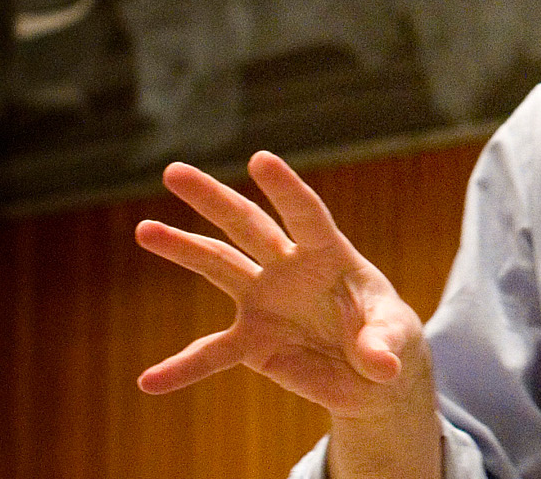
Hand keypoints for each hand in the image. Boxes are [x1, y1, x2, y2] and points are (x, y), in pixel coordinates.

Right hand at [135, 151, 427, 420]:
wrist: (373, 375)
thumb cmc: (389, 336)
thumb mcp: (395, 337)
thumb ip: (382, 345)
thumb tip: (381, 366)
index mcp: (329, 254)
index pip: (306, 214)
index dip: (285, 188)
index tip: (260, 159)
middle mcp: (290, 268)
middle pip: (247, 224)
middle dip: (213, 198)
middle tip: (173, 171)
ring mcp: (266, 301)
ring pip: (219, 266)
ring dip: (183, 248)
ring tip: (145, 229)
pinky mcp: (253, 341)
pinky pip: (212, 353)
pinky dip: (183, 368)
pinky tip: (150, 381)